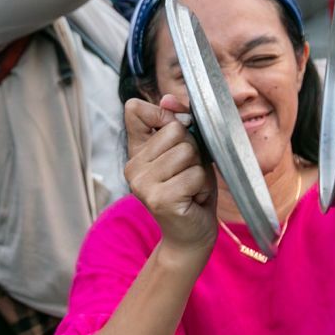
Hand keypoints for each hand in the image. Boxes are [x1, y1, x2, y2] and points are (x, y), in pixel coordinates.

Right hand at [123, 95, 217, 256]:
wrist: (190, 235)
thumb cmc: (191, 191)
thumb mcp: (186, 152)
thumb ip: (177, 124)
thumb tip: (168, 99)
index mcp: (134, 152)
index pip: (136, 110)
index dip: (164, 116)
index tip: (176, 136)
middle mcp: (131, 167)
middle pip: (176, 131)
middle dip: (193, 152)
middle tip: (188, 175)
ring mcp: (142, 184)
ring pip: (188, 152)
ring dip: (199, 171)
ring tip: (191, 188)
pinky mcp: (159, 199)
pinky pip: (195, 175)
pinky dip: (202, 187)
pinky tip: (193, 200)